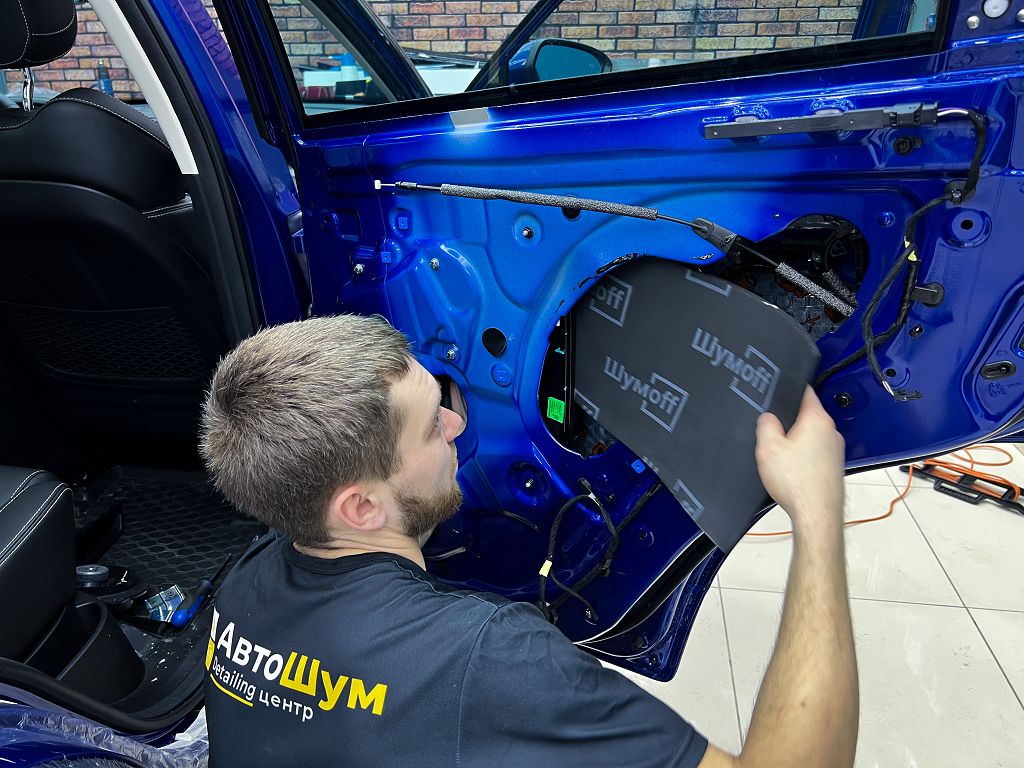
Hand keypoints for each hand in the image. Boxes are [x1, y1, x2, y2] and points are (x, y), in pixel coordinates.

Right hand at [754, 387, 844, 530]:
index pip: (806, 392)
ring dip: (797, 443)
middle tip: (772, 431)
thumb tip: (768, 418)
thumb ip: (766, 425)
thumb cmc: (797, 483)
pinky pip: (815, 454)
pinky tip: (792, 472)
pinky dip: (804, 459)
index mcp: (817, 420)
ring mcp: (835, 451)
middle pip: (807, 416)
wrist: (816, 514)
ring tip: (781, 458)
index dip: (791, 389)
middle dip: (789, 422)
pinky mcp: (833, 467)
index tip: (782, 389)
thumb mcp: (768, 448)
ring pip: (811, 437)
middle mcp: (831, 432)